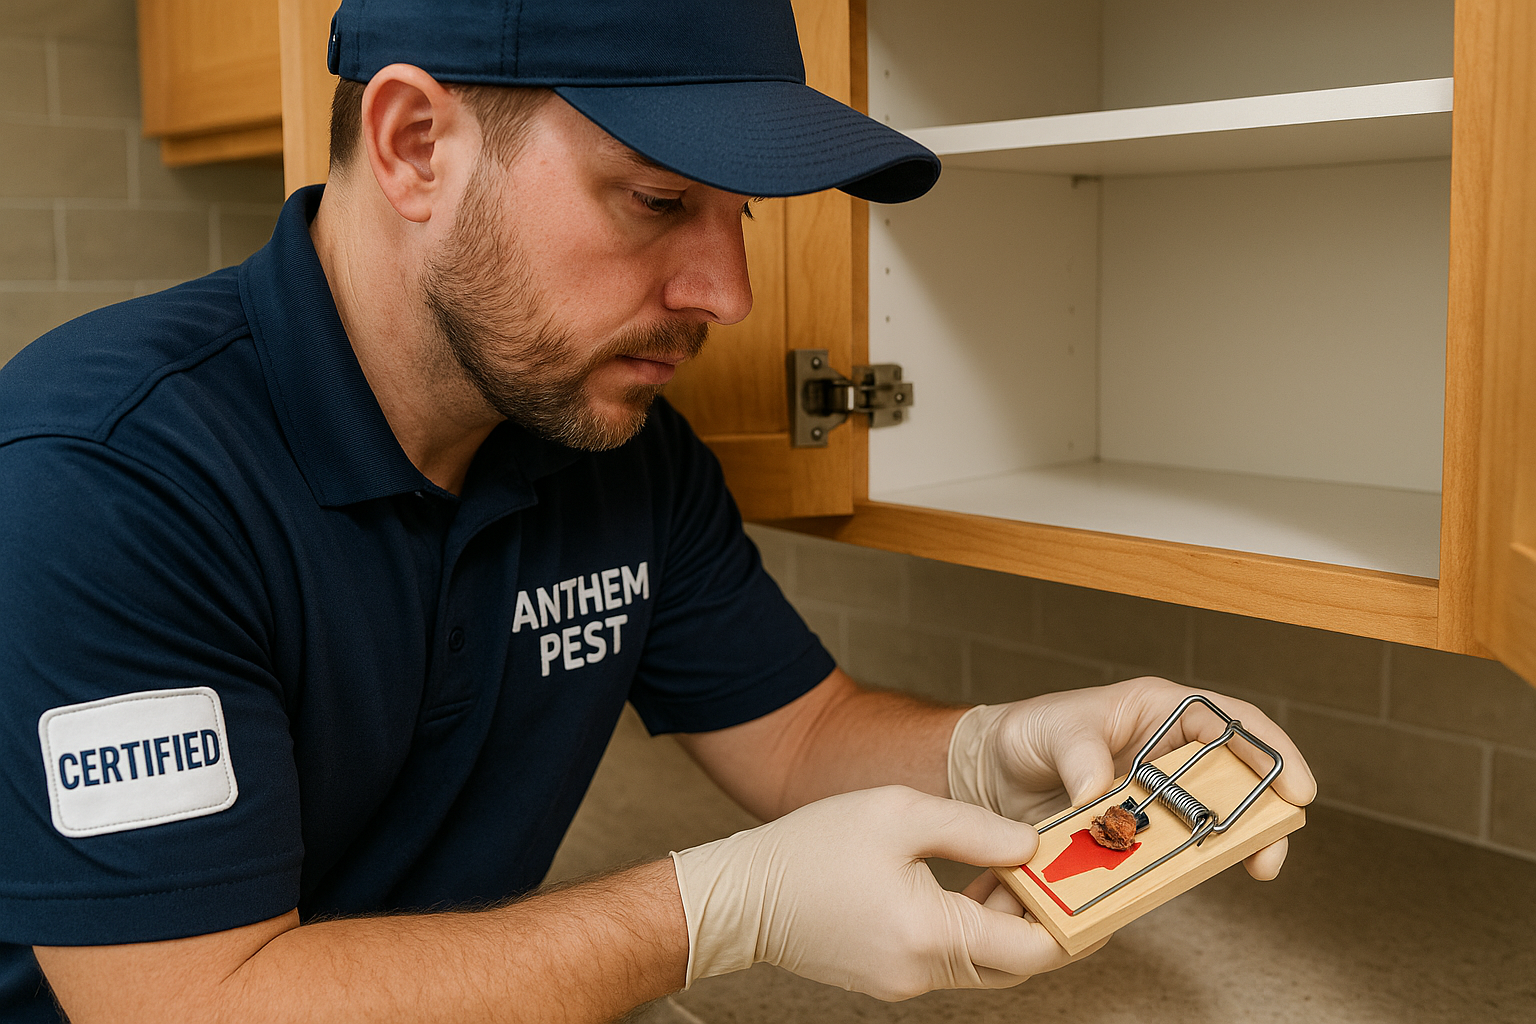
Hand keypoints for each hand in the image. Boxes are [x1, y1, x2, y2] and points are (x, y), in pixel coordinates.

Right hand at [670, 786, 1103, 1000]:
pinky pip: (948, 959)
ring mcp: (904, 982)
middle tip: (1066, 879)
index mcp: (931, 933)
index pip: (1034, 949)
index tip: (1100, 891)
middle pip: (1014, 964)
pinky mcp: (887, 977)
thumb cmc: (812, 847)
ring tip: (1014, 871)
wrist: (742, 896)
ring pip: (982, 964)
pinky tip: (966, 885)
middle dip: (1046, 923)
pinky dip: (970, 928)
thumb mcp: (900, 813)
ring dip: (1005, 924)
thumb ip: (974, 828)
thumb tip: (1031, 847)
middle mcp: (922, 971)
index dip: (1075, 922)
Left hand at [947, 677, 1316, 879]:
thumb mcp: (1050, 730)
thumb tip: (1101, 791)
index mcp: (1158, 710)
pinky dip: (1179, 868)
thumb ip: (1078, 754)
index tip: (1295, 786)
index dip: (1269, 750)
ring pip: (1211, 818)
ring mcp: (1157, 795)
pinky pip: (1171, 851)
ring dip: (1228, 844)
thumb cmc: (1026, 733)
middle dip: (1263, 810)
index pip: (1230, 721)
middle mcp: (1167, 751)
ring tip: (1249, 869)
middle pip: (1236, 776)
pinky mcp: (1138, 832)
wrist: (989, 773)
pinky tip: (1180, 882)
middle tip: (1270, 848)